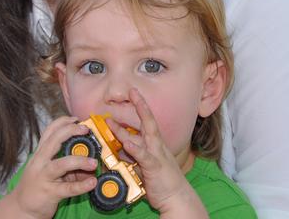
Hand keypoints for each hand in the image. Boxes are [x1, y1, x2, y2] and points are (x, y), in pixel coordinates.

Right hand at [5, 115, 98, 218]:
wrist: (21, 208)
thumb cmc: (36, 184)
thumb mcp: (46, 167)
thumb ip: (64, 159)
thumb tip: (87, 155)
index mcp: (40, 153)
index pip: (49, 131)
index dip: (63, 122)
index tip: (76, 119)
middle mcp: (40, 162)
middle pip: (54, 141)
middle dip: (70, 132)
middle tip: (86, 130)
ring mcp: (44, 177)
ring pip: (61, 164)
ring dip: (79, 160)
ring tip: (94, 162)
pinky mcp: (49, 193)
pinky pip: (68, 189)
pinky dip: (81, 185)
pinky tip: (92, 182)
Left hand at [107, 88, 205, 216]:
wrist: (177, 197)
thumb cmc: (162, 181)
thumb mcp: (146, 164)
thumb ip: (134, 154)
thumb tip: (122, 146)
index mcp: (155, 144)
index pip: (147, 121)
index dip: (141, 106)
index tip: (134, 92)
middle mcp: (156, 146)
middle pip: (148, 122)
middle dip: (141, 106)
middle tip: (131, 91)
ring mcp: (156, 156)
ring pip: (142, 138)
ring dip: (125, 130)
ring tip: (111, 122)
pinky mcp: (154, 168)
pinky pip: (144, 157)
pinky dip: (136, 150)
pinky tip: (128, 145)